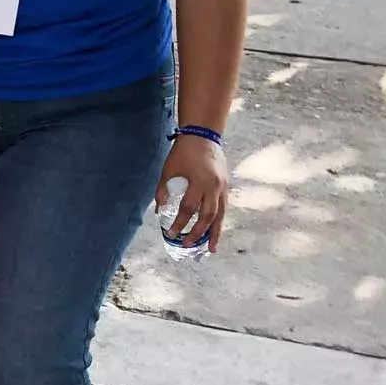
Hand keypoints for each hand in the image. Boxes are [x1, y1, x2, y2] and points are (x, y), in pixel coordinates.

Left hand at [156, 133, 229, 252]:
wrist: (203, 135)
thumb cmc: (183, 152)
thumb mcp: (169, 170)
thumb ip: (163, 190)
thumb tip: (159, 210)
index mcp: (199, 182)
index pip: (188, 209)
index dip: (179, 223)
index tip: (170, 233)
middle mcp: (214, 187)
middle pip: (207, 217)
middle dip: (198, 233)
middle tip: (188, 244)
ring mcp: (223, 187)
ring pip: (220, 215)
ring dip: (215, 233)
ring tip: (211, 249)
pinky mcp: (226, 186)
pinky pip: (224, 208)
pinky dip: (219, 220)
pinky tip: (215, 231)